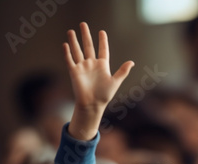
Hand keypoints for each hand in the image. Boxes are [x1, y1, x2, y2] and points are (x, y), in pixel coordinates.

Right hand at [64, 22, 133, 139]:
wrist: (92, 104)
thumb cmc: (104, 95)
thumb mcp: (115, 82)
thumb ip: (122, 71)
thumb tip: (132, 62)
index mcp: (102, 66)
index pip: (103, 50)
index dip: (102, 41)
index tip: (102, 32)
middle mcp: (92, 64)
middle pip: (88, 46)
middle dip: (85, 35)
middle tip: (83, 24)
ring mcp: (82, 67)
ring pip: (77, 51)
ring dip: (74, 41)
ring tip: (71, 31)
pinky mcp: (74, 72)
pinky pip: (70, 60)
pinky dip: (67, 53)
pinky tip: (65, 44)